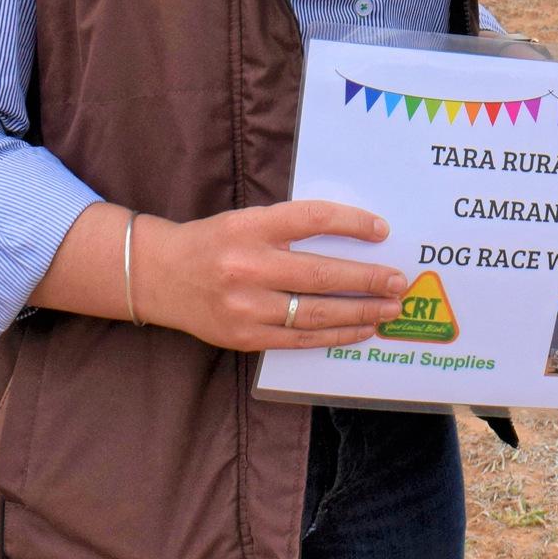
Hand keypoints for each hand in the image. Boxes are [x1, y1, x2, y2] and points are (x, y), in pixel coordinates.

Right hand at [135, 200, 408, 351]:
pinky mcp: (245, 338)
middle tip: (398, 281)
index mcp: (250, 227)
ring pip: (315, 313)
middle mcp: (247, 267)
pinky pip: (300, 338)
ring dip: (360, 312)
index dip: (352, 224)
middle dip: (367, 279)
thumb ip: (290, 227)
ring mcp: (245, 307)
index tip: (382, 230)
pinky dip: (335, 334)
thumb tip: (352, 238)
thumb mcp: (247, 220)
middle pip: (320, 274)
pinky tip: (360, 329)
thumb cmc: (213, 242)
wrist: (159, 276)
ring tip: (389, 309)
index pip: (312, 220)